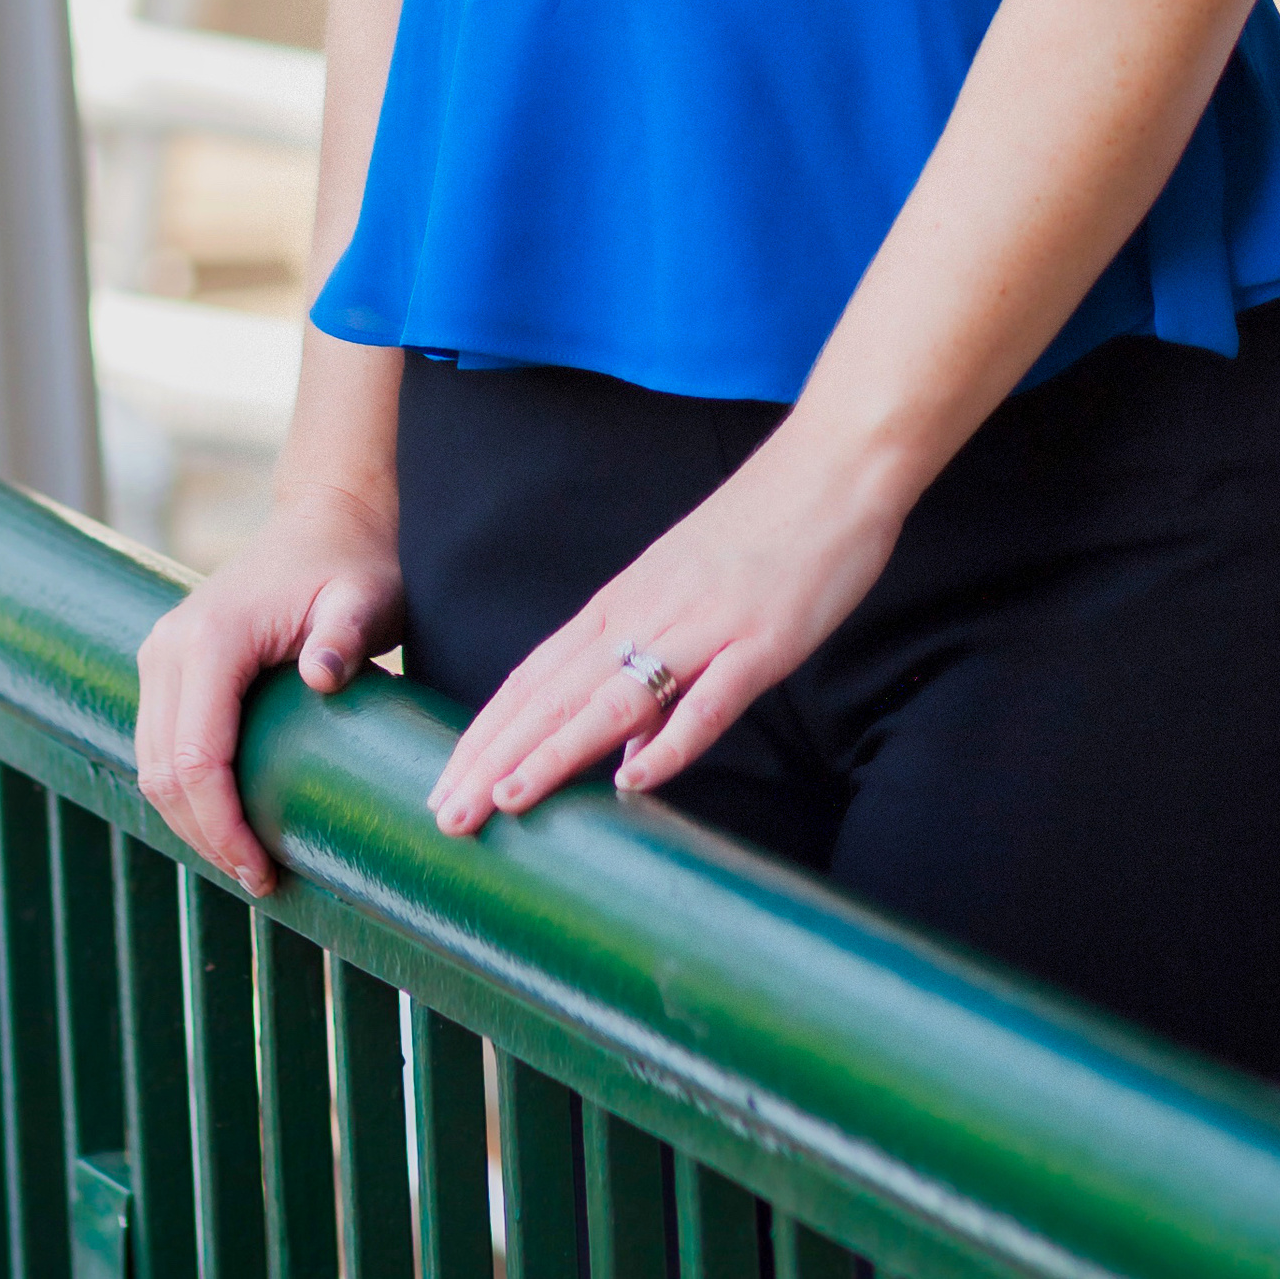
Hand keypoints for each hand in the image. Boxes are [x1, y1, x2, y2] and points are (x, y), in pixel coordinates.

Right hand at [136, 484, 403, 899]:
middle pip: (162, 772)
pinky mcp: (168, 664)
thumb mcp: (367, 596)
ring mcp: (162, 653)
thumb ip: (347, 631)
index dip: (221, 825)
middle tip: (260, 879)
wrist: (326, 518)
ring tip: (246, 860)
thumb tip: (322, 674)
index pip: (195, 758)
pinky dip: (183, 791)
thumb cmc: (354, 564)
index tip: (262, 871)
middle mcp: (170, 645)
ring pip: (149, 764)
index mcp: (212, 637)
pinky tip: (226, 819)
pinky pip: (159, 744)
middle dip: (204, 836)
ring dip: (188, 821)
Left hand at [427, 418, 907, 837]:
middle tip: (445, 814)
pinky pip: (712, 698)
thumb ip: (648, 665)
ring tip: (505, 801)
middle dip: (494, 756)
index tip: (444, 786)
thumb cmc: (763, 529)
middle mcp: (649, 613)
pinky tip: (634, 782)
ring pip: (613, 698)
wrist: (835, 464)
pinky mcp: (762, 640)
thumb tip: (622, 753)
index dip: (486, 734)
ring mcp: (704, 627)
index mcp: (624, 602)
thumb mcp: (685, 591)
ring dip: (555, 752)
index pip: (534, 677)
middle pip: (555, 693)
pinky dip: (672, 742)